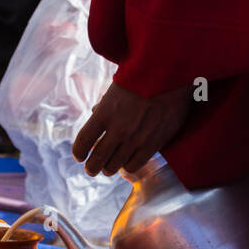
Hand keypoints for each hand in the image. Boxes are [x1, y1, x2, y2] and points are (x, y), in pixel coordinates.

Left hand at [72, 82, 191, 176]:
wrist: (171, 78)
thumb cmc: (141, 79)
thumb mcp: (116, 89)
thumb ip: (105, 105)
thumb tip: (94, 112)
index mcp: (105, 113)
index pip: (83, 140)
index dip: (78, 151)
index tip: (78, 156)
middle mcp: (118, 129)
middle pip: (97, 158)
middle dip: (91, 167)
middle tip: (90, 170)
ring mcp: (135, 139)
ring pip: (114, 165)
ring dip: (108, 169)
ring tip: (107, 168)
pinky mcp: (153, 144)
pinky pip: (134, 165)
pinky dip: (127, 167)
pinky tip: (126, 164)